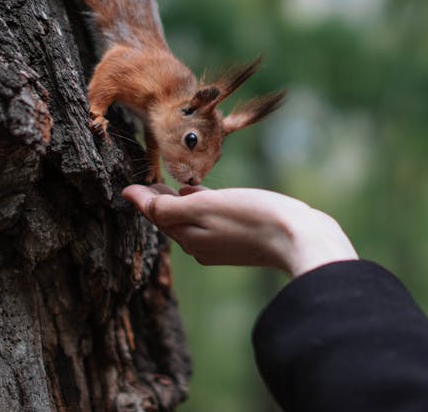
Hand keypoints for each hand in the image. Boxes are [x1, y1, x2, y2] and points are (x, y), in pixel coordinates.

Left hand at [122, 184, 357, 276]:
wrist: (299, 239)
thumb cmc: (249, 218)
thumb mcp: (202, 207)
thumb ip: (165, 205)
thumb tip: (129, 196)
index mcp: (188, 237)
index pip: (156, 215)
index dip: (143, 197)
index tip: (131, 183)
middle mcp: (201, 245)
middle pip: (172, 219)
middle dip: (160, 201)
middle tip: (149, 181)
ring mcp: (221, 245)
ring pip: (191, 220)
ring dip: (180, 202)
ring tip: (174, 185)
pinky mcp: (239, 241)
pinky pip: (211, 222)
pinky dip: (202, 206)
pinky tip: (204, 194)